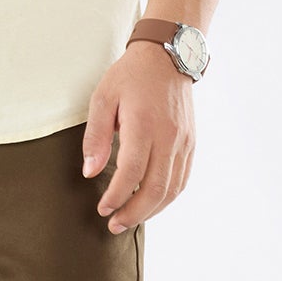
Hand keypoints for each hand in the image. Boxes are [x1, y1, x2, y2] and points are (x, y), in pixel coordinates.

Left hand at [81, 45, 195, 232]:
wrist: (168, 55)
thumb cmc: (131, 76)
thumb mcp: (103, 98)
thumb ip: (95, 136)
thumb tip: (90, 172)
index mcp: (144, 124)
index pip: (131, 172)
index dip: (116, 196)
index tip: (102, 208)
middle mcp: (168, 136)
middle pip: (156, 188)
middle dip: (134, 213)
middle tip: (114, 225)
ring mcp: (184, 141)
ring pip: (172, 188)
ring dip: (151, 210)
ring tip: (130, 219)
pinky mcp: (191, 143)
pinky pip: (182, 179)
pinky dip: (167, 197)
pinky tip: (151, 203)